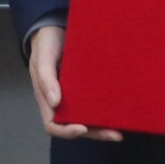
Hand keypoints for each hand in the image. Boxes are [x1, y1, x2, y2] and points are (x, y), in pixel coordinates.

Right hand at [25, 24, 120, 141]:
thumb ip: (45, 79)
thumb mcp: (42, 58)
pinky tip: (122, 111)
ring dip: (104, 127)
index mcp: (47, 99)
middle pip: (77, 126)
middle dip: (95, 133)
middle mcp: (63, 102)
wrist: (55, 29)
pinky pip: (97, 103)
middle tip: (115, 135)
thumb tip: (55, 103)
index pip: (54, 125)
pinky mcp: (88, 87)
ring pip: (89, 118)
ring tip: (121, 130)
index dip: (67, 132)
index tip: (83, 128)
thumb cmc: (45, 45)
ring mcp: (76, 96)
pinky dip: (107, 110)